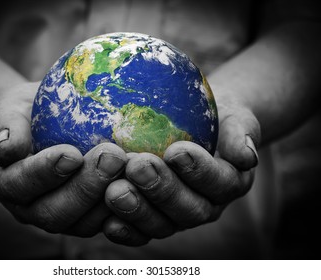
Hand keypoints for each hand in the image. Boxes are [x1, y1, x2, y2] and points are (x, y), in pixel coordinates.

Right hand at [0, 82, 126, 235]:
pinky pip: (105, 222)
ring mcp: (61, 215)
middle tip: (113, 157)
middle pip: (55, 212)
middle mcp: (31, 208)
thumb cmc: (23, 115)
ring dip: (109, 198)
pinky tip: (143, 184)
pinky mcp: (86, 216)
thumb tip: (7, 148)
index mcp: (5, 183)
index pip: (19, 184)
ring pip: (83, 223)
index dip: (44, 173)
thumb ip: (5, 127)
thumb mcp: (8, 111)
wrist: (37, 126)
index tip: (71, 153)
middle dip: (85, 188)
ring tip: (132, 167)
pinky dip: (125, 209)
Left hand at [102, 95, 260, 245]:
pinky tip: (107, 221)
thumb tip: (247, 157)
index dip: (199, 170)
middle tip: (138, 166)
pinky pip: (140, 231)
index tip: (177, 150)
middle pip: (189, 208)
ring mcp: (177, 216)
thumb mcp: (236, 118)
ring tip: (114, 191)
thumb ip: (242, 135)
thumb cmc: (216, 118)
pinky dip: (125, 229)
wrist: (199, 127)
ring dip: (138, 210)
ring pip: (162, 224)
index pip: (219, 182)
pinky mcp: (153, 218)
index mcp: (229, 182)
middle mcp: (205, 205)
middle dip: (162, 189)